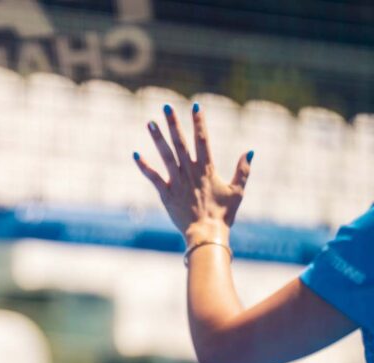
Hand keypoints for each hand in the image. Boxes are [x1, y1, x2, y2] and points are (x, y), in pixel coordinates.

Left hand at [134, 104, 251, 241]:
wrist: (207, 234)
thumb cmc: (224, 214)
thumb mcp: (237, 191)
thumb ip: (243, 170)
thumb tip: (250, 151)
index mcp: (207, 169)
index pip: (203, 139)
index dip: (199, 122)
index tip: (195, 105)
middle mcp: (191, 171)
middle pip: (181, 142)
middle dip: (174, 123)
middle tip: (166, 106)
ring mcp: (178, 182)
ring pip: (166, 155)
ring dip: (158, 138)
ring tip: (150, 122)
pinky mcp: (166, 194)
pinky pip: (153, 177)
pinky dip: (144, 166)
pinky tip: (135, 154)